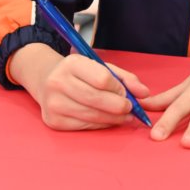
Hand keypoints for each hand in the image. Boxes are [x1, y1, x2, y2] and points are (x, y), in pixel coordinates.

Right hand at [10, 44, 149, 130]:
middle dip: (119, 106)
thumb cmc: (79, 73)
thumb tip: (144, 93)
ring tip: (123, 116)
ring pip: (92, 115)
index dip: (119, 88)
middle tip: (130, 108)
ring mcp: (53, 103)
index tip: (127, 93)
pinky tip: (107, 120)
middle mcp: (58, 82)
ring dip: (113, 118)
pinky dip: (100, 125)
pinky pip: (84, 126)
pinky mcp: (53, 121)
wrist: (45, 79)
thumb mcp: (99, 66)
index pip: (102, 79)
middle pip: (97, 99)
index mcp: (71, 63)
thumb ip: (124, 78)